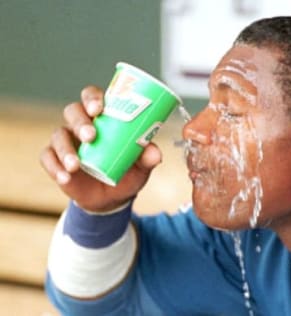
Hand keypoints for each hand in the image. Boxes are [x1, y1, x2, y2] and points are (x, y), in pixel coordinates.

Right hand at [39, 86, 161, 211]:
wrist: (111, 199)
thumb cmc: (126, 173)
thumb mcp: (140, 168)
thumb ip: (147, 158)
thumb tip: (155, 153)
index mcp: (103, 118)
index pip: (93, 97)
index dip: (93, 98)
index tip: (98, 109)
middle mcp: (81, 124)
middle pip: (73, 111)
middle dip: (80, 122)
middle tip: (91, 136)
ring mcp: (66, 141)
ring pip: (58, 134)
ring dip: (65, 149)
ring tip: (76, 165)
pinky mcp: (55, 159)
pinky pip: (48, 158)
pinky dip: (55, 167)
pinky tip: (65, 178)